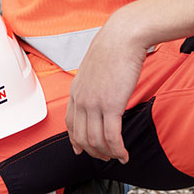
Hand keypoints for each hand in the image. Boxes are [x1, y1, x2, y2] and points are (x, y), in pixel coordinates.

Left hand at [66, 15, 147, 163]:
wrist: (122, 37)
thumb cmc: (113, 47)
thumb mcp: (94, 67)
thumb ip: (92, 83)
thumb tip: (100, 91)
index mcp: (76, 89)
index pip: (70, 122)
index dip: (75, 139)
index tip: (81, 148)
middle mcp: (81, 99)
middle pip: (81, 136)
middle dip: (93, 151)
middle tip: (105, 157)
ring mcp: (94, 103)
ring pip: (96, 140)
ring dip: (107, 153)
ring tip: (118, 156)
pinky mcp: (111, 106)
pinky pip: (112, 137)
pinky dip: (118, 150)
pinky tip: (124, 153)